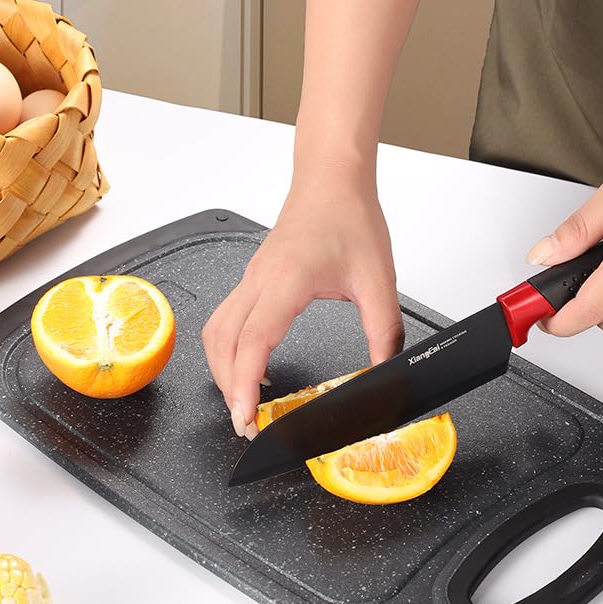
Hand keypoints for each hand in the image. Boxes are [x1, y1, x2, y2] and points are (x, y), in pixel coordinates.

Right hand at [201, 176, 403, 437]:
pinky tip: (250, 365)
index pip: (251, 344)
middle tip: (246, 423)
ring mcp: (251, 279)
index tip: (245, 418)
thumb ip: (385, 332)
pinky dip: (228, 351)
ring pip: (216, 333)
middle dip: (227, 390)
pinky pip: (226, 320)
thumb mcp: (379, 281)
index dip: (243, 387)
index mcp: (286, 282)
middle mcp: (259, 281)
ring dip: (222, 371)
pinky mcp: (253, 279)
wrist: (332, 180)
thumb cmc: (350, 217)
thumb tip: (387, 373)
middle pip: (222, 345)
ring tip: (243, 401)